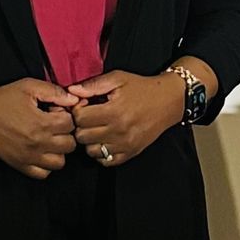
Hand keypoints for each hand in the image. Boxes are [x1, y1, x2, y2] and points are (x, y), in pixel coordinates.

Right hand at [0, 78, 80, 178]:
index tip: (54, 110)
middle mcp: (38, 143)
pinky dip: (45, 165)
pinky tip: (40, 151)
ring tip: (48, 139)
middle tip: (53, 124)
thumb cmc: (4, 98)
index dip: (65, 114)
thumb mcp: (29, 87)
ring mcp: (29, 157)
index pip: (71, 124)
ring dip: (58, 150)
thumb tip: (74, 100)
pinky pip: (43, 174)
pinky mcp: (20, 165)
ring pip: (60, 162)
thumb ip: (54, 92)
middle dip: (65, 132)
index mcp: (42, 123)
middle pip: (69, 144)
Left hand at [69, 70, 184, 167]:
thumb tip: (71, 91)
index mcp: (114, 111)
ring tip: (96, 128)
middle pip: (82, 136)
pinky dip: (101, 152)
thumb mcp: (118, 79)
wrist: (168, 101)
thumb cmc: (142, 88)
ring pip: (91, 151)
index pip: (80, 118)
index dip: (77, 110)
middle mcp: (119, 131)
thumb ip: (93, 85)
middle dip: (81, 125)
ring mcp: (125, 145)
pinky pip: (106, 161)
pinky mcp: (130, 153)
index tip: (84, 105)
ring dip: (89, 140)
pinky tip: (104, 139)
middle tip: (88, 116)